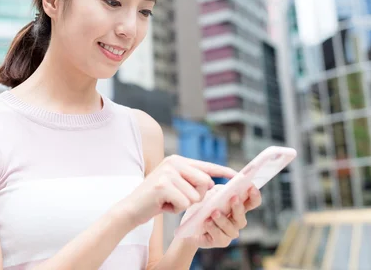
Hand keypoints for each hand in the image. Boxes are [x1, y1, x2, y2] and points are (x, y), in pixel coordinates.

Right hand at [118, 155, 236, 225]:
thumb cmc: (156, 199)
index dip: (224, 172)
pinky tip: (163, 206)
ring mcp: (168, 172)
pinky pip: (184, 204)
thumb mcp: (175, 185)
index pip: (207, 166)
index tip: (239, 176)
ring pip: (195, 196)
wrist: (131, 208)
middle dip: (197, 197)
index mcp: (178, 160)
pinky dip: (175, 209)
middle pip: (205, 183)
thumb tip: (212, 185)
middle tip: (179, 199)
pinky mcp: (163, 185)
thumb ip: (192, 181)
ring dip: (184, 205)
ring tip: (169, 202)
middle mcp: (174, 162)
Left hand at [184, 184, 261, 248]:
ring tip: (214, 212)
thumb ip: (219, 191)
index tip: (251, 187)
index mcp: (238, 207)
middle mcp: (236, 221)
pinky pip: (219, 236)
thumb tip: (224, 189)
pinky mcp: (220, 241)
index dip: (254, 195)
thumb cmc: (202, 206)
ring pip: (231, 228)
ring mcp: (229, 232)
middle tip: (233, 197)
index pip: (252, 202)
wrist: (189, 225)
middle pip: (242, 217)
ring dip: (223, 219)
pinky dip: (213, 228)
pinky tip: (207, 222)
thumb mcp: (210, 194)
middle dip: (238, 207)